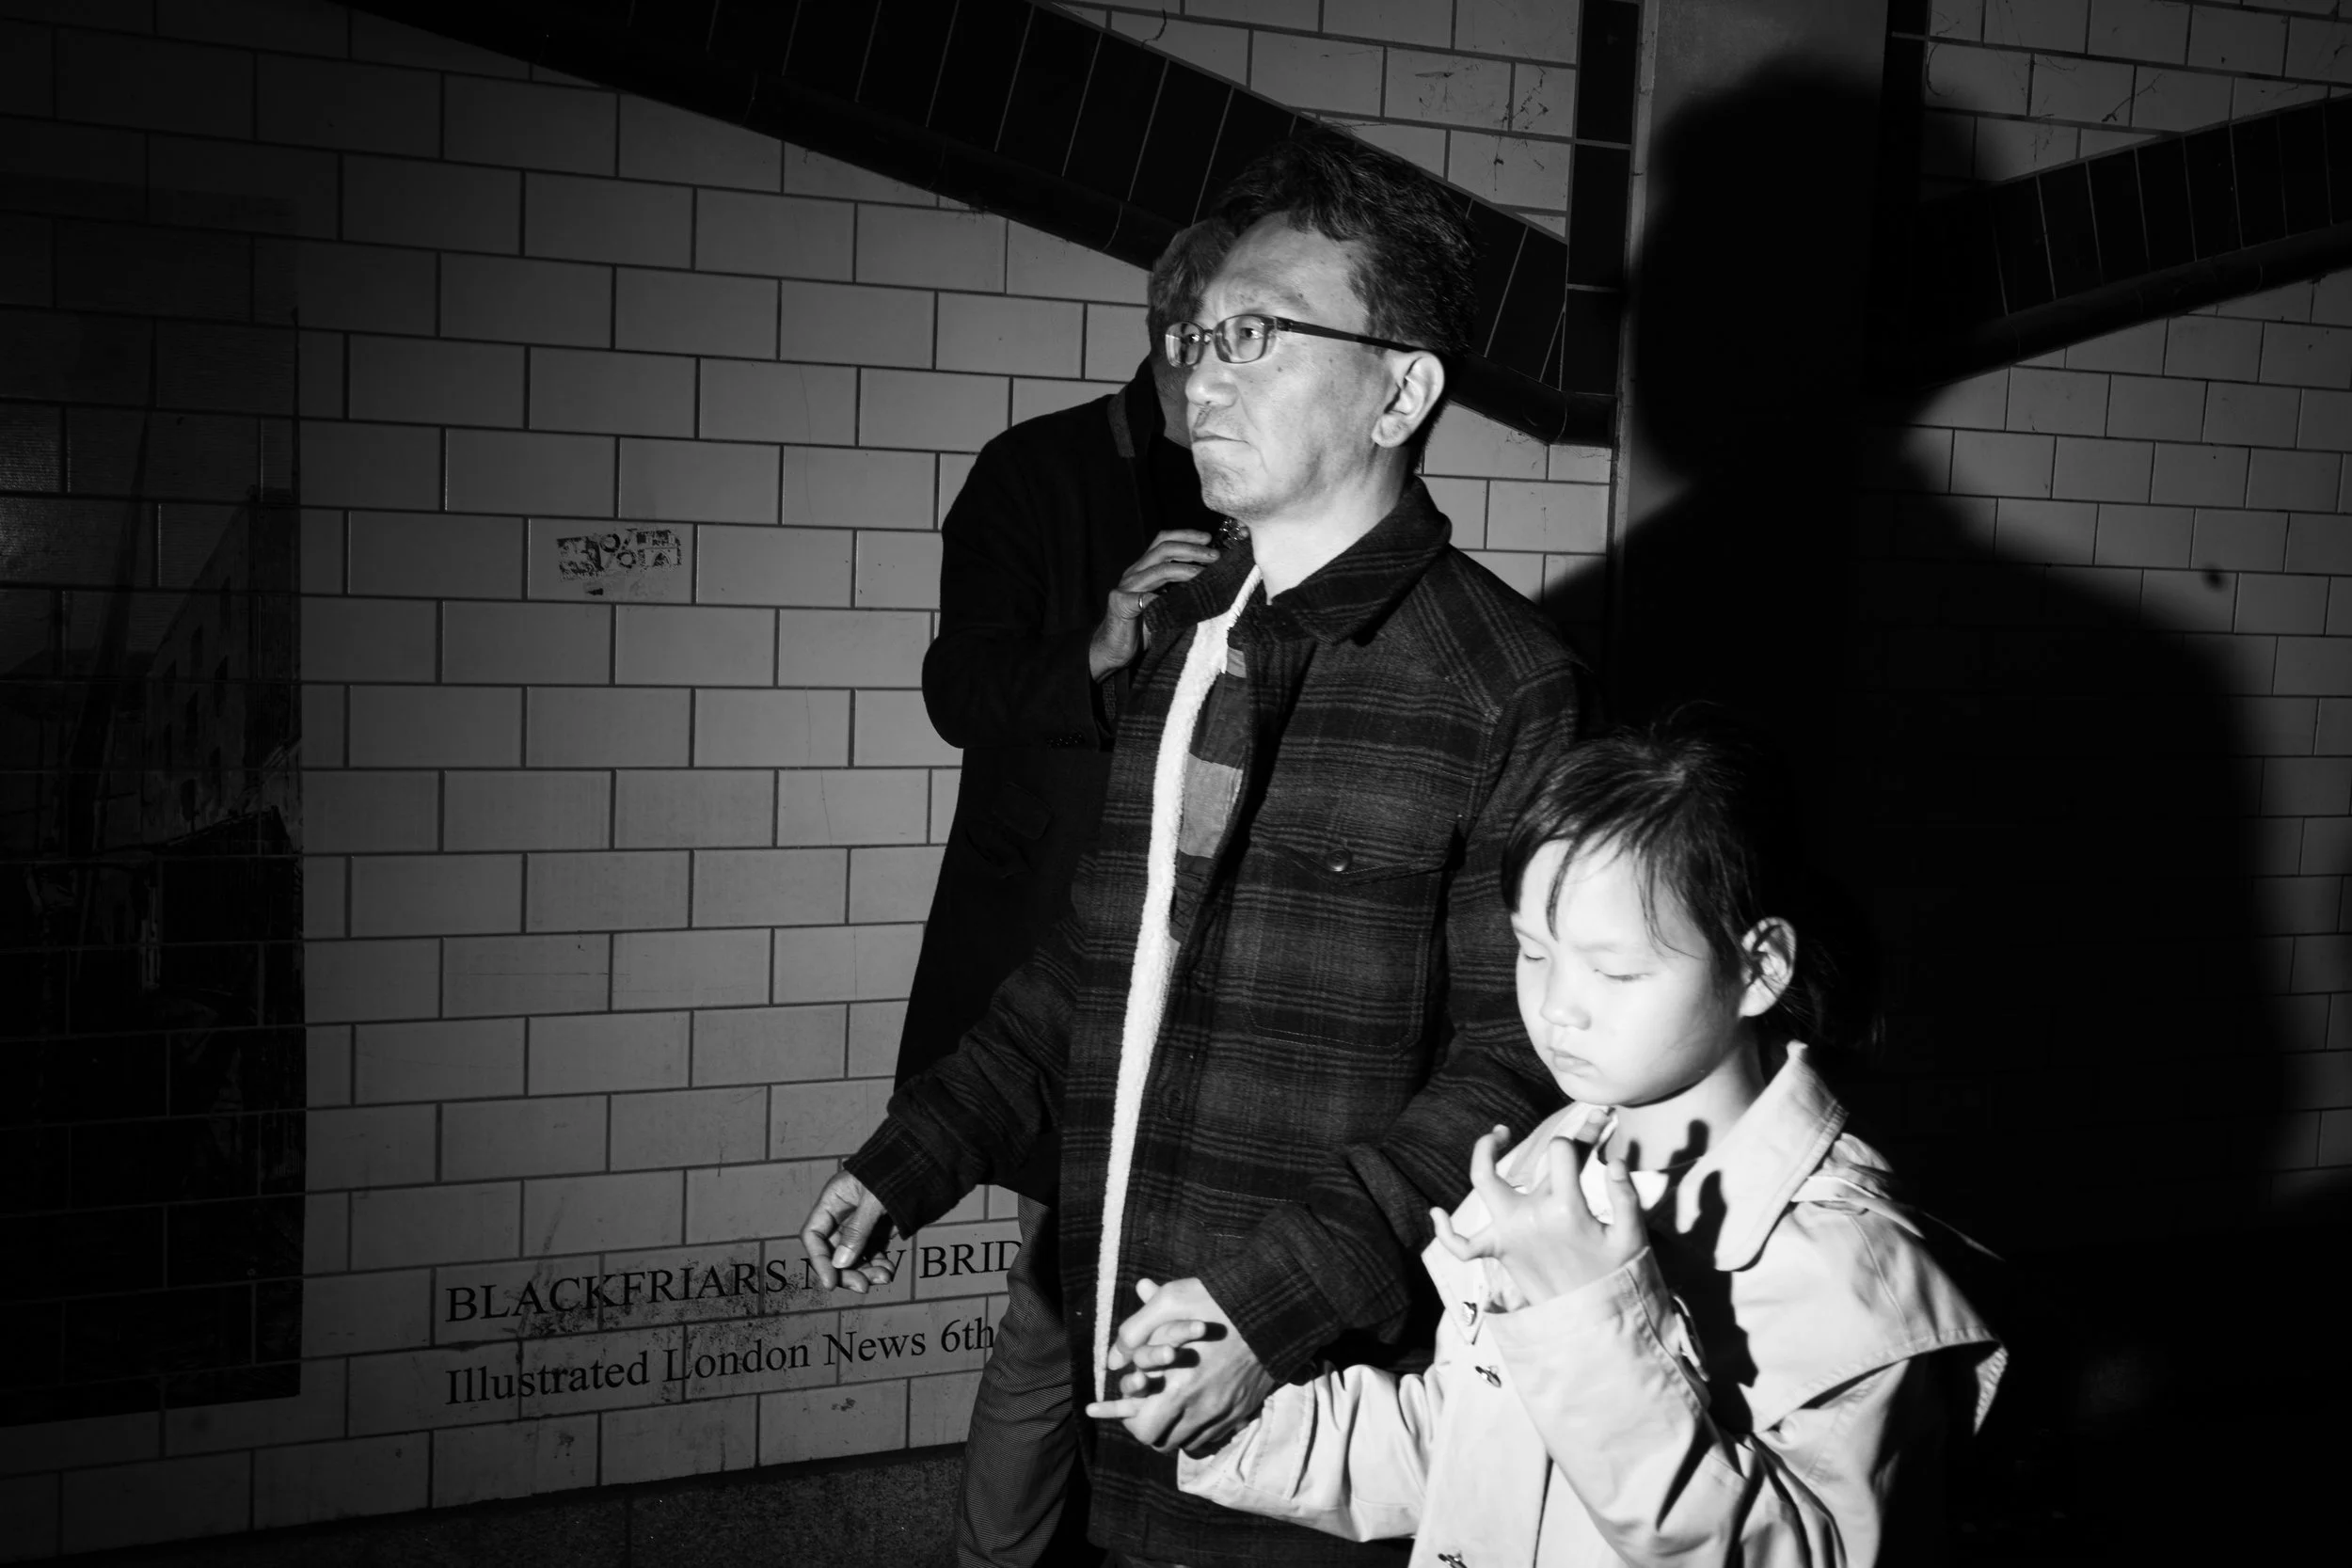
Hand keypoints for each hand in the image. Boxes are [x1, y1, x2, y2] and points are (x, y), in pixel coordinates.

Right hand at [797, 1170, 898, 1293]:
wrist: (924, 1159)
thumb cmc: (896, 1171)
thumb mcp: (874, 1200)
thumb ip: (857, 1231)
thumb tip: (840, 1264)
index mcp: (833, 1200)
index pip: (814, 1235)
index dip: (819, 1260)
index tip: (831, 1282)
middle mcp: (844, 1214)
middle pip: (835, 1252)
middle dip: (847, 1271)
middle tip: (863, 1287)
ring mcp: (862, 1223)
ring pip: (855, 1257)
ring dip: (866, 1271)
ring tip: (884, 1277)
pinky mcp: (879, 1229)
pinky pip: (873, 1253)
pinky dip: (878, 1265)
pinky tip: (888, 1271)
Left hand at [1084, 1277, 1273, 1454]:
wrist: (1275, 1307)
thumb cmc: (1219, 1300)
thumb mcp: (1170, 1301)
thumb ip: (1135, 1331)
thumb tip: (1113, 1360)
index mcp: (1180, 1386)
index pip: (1144, 1430)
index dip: (1130, 1420)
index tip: (1131, 1402)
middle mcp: (1203, 1408)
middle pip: (1164, 1443)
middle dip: (1151, 1427)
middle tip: (1148, 1406)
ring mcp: (1226, 1412)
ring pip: (1189, 1443)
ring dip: (1175, 1429)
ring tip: (1169, 1405)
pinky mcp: (1243, 1409)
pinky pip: (1215, 1435)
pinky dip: (1200, 1428)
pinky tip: (1195, 1405)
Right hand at [1088, 529, 1218, 678]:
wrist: (1114, 650)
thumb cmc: (1144, 627)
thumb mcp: (1166, 603)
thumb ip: (1180, 589)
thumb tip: (1211, 579)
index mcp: (1144, 569)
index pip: (1163, 541)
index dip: (1186, 535)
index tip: (1209, 538)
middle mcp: (1135, 573)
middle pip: (1163, 549)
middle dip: (1192, 550)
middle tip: (1215, 556)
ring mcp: (1126, 587)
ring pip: (1158, 570)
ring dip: (1185, 569)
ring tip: (1204, 574)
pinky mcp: (1120, 604)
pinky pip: (1142, 598)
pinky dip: (1159, 597)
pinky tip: (1174, 600)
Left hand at [1431, 1127, 1644, 1305]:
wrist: (1595, 1321)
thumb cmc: (1615, 1277)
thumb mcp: (1630, 1238)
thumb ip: (1624, 1197)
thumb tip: (1616, 1162)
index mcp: (1566, 1209)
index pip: (1563, 1152)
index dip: (1580, 1137)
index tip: (1594, 1137)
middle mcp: (1531, 1217)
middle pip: (1531, 1160)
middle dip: (1550, 1140)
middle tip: (1568, 1129)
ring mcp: (1510, 1234)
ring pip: (1484, 1183)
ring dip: (1484, 1154)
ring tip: (1498, 1135)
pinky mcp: (1499, 1253)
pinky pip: (1463, 1246)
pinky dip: (1445, 1232)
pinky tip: (1435, 1212)